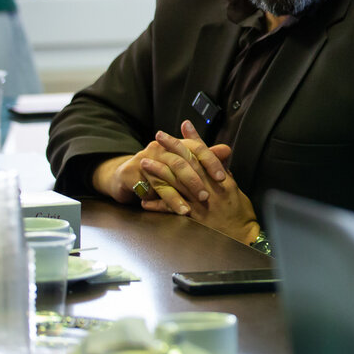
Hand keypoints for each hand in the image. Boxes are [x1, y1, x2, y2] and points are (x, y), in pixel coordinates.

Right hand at [93, 121, 231, 207]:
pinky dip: (167, 200)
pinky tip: (178, 210)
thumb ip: (206, 158)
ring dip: (182, 193)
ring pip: (167, 175)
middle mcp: (160, 148)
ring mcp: (145, 159)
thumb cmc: (162, 170)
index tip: (222, 178)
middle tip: (208, 196)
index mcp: (175, 143)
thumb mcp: (184, 164)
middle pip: (182, 161)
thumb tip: (227, 150)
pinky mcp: (132, 174)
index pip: (197, 148)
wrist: (127, 176)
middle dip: (196, 180)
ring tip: (193, 207)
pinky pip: (151, 188)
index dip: (210, 162)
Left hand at [138, 122, 257, 243]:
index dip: (192, 139)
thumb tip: (218, 159)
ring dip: (158, 172)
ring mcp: (199, 202)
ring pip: (175, 183)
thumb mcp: (235, 189)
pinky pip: (171, 209)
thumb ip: (224, 173)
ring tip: (144, 162)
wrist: (243, 235)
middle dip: (172, 148)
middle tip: (158, 137)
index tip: (182, 126)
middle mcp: (209, 187)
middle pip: (187, 163)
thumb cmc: (241, 213)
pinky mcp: (193, 218)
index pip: (204, 153)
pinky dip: (157, 205)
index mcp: (220, 178)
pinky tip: (144, 200)